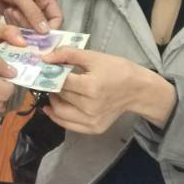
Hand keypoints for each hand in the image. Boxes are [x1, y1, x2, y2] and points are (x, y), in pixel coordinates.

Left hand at [0, 0, 62, 32]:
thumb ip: (33, 13)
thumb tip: (46, 31)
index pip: (57, 17)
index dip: (52, 27)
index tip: (42, 35)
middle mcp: (39, 8)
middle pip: (42, 26)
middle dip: (29, 23)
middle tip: (18, 15)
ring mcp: (28, 14)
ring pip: (29, 28)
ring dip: (18, 21)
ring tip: (10, 9)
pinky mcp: (18, 19)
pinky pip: (19, 28)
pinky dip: (12, 22)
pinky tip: (7, 11)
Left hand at [40, 47, 175, 133]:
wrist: (138, 90)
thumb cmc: (117, 70)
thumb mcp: (93, 56)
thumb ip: (68, 54)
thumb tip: (45, 58)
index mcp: (91, 86)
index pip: (60, 81)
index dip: (50, 74)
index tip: (45, 68)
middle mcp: (90, 106)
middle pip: (60, 96)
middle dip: (52, 86)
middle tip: (50, 77)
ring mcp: (92, 120)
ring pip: (60, 112)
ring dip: (53, 101)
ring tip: (54, 91)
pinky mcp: (94, 128)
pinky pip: (68, 125)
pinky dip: (57, 116)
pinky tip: (53, 107)